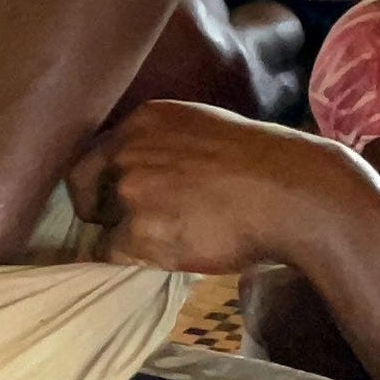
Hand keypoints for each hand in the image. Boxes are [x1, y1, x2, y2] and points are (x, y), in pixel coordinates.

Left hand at [64, 99, 374, 273]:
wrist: (295, 194)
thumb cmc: (266, 167)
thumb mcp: (206, 129)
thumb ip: (166, 144)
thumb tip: (145, 173)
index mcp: (145, 119)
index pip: (95, 152)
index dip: (100, 181)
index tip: (107, 200)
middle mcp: (129, 148)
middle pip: (83, 186)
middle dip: (101, 209)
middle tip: (128, 228)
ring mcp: (131, 189)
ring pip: (102, 224)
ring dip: (126, 236)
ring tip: (172, 239)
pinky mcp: (139, 231)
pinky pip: (113, 254)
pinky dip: (136, 260)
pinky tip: (173, 254)